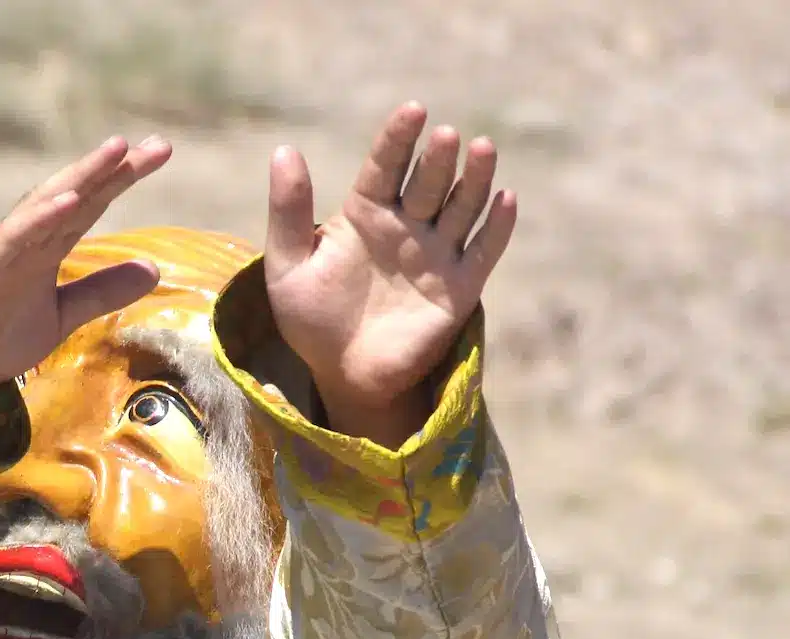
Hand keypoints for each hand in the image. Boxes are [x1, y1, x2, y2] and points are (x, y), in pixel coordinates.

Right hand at [0, 136, 171, 439]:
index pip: (91, 206)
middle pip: (76, 195)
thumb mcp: (60, 317)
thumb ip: (101, 292)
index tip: (161, 152)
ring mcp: (2, 251)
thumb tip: (154, 268)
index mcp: (46, 250)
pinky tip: (68, 200)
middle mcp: (27, 240)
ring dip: (81, 177)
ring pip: (46, 206)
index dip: (123, 179)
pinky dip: (39, 218)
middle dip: (115, 169)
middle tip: (159, 146)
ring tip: (117, 151)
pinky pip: (12, 239)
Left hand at [265, 103, 516, 445]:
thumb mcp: (288, 269)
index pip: (386, 165)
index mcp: (367, 213)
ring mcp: (436, 254)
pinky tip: (506, 201)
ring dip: (474, 180)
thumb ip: (288, 213)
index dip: (399, 138)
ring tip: (482, 149)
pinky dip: (497, 228)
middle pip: (429, 182)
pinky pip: (483, 252)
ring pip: (462, 207)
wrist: (345, 376)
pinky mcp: (459, 287)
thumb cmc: (312, 322)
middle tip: (445, 137)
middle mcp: (407, 225)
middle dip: (437, 160)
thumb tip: (285, 149)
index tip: (413, 111)